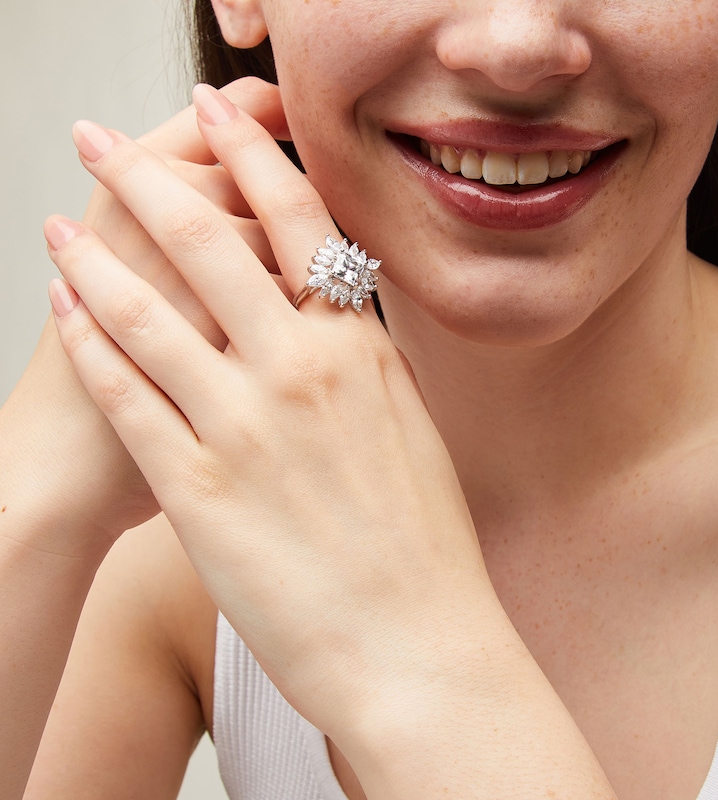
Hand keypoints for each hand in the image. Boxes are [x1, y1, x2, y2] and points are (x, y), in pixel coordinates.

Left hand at [45, 83, 490, 726]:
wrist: (420, 645)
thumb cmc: (424, 546)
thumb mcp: (410, 428)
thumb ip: (366, 367)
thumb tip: (338, 321)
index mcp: (362, 353)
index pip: (299, 221)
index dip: (251, 154)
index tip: (216, 109)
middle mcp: (304, 372)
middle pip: (210, 242)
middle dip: (148, 175)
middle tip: (101, 139)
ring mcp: (247, 428)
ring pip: (150, 312)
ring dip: (95, 256)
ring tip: (60, 222)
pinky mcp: (200, 491)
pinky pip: (128, 397)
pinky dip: (89, 346)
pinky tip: (64, 312)